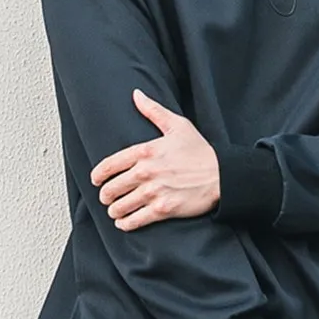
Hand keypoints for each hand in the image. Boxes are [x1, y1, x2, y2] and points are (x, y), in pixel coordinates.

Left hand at [91, 88, 219, 230]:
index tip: (96, 180)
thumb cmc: (200, 151)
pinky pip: (135, 220)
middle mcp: (146, 172)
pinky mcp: (163, 209)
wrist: (222, 176)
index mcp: (145, 151)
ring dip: (114, 210)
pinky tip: (124, 222)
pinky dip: (125, 223)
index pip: (109, 165)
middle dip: (106, 195)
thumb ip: (153, 110)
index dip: (98, 175)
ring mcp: (154, 192)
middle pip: (111, 188)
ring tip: (115, 211)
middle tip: (107, 197)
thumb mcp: (178, 125)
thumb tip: (136, 95)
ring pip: (120, 206)